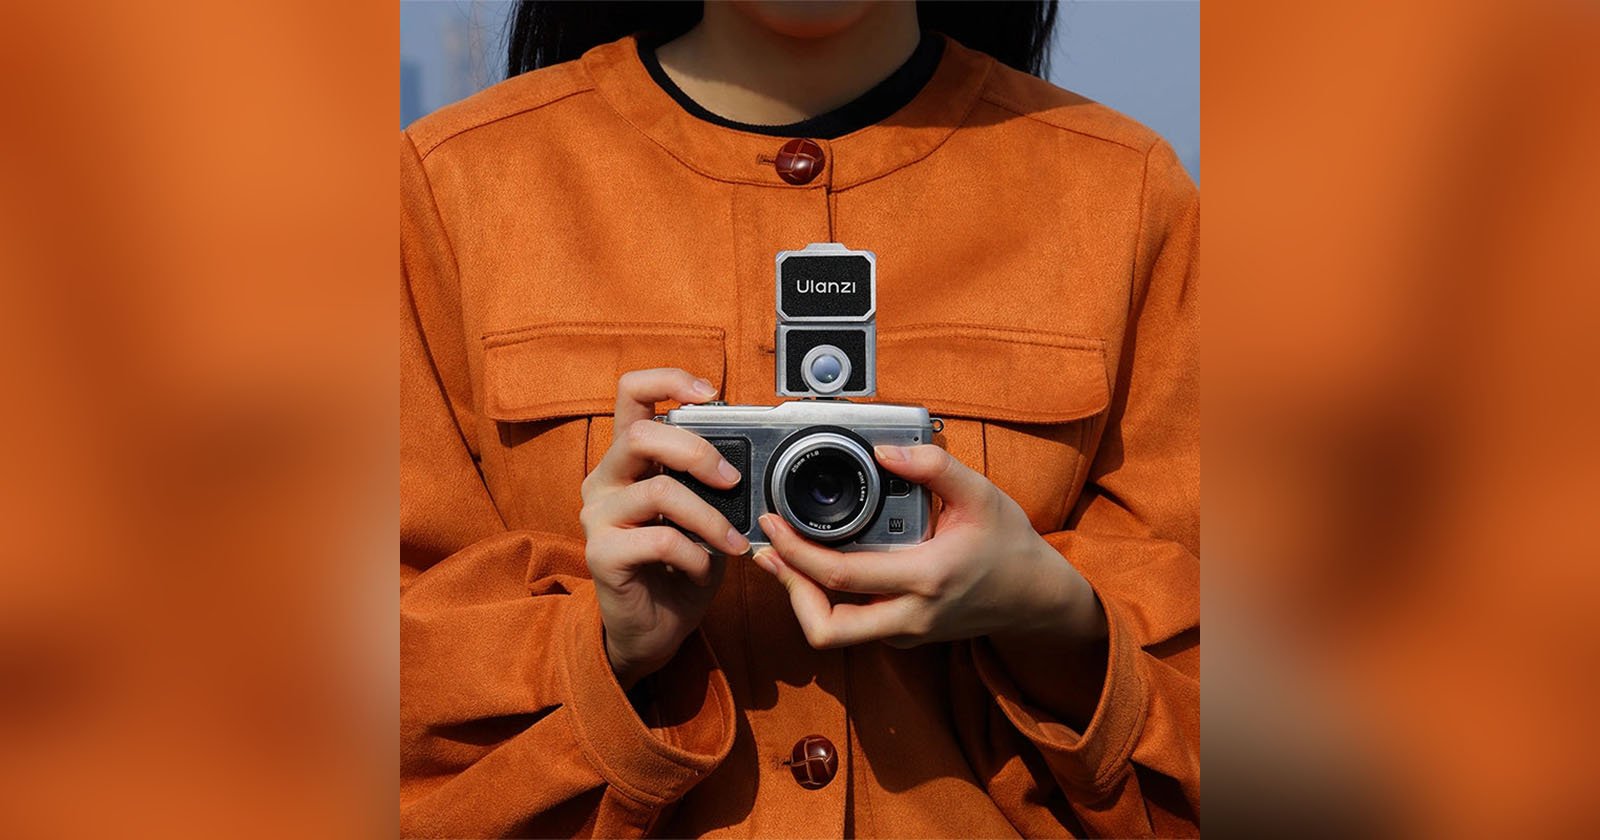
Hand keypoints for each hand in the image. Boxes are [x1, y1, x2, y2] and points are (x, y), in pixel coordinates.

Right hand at [580, 368, 750, 688]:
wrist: (653, 630)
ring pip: (659, 492)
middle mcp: (605, 479)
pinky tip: (703, 570)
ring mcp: (598, 516)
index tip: (711, 393)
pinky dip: (696, 556)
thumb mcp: (703, 514)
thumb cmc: (680, 567)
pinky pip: (660, 541)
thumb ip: (712, 483)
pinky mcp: (602, 554)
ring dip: (710, 518)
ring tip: (733, 543)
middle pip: (642, 436)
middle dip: (698, 452)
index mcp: (628, 459)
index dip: (669, 381)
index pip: (632, 394)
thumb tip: (751, 462)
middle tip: (732, 481)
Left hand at [752, 444, 1106, 650]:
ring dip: (803, 599)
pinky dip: (828, 601)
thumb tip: (884, 449)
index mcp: (925, 577)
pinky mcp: (904, 638)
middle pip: (826, 628)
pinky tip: (821, 569)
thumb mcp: (980, 494)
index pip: (840, 576)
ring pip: (836, 633)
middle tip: (771, 552)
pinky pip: (854, 627)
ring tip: (786, 559)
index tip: (773, 523)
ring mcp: (906, 633)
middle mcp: (911, 615)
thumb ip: (932, 466)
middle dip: (788, 591)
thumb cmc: (1009, 545)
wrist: (1036, 597)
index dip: (795, 552)